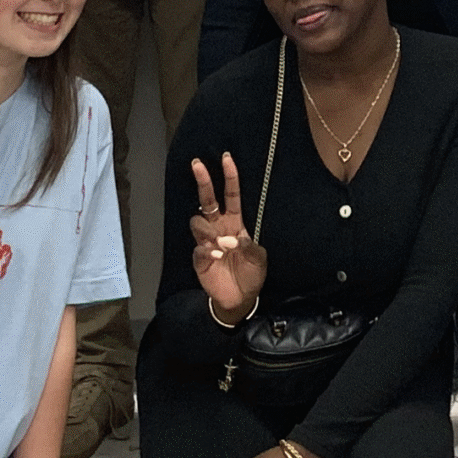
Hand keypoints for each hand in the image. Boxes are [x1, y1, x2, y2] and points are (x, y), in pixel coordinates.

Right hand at [190, 155, 267, 317]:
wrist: (240, 298)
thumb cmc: (251, 274)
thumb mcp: (259, 259)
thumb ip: (250, 247)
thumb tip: (235, 239)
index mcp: (235, 223)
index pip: (231, 195)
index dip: (229, 177)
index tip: (227, 158)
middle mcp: (219, 228)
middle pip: (208, 200)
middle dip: (204, 181)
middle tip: (198, 164)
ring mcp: (207, 242)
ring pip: (198, 222)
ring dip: (208, 230)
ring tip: (220, 245)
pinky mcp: (199, 258)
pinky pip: (198, 248)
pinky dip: (206, 250)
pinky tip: (216, 256)